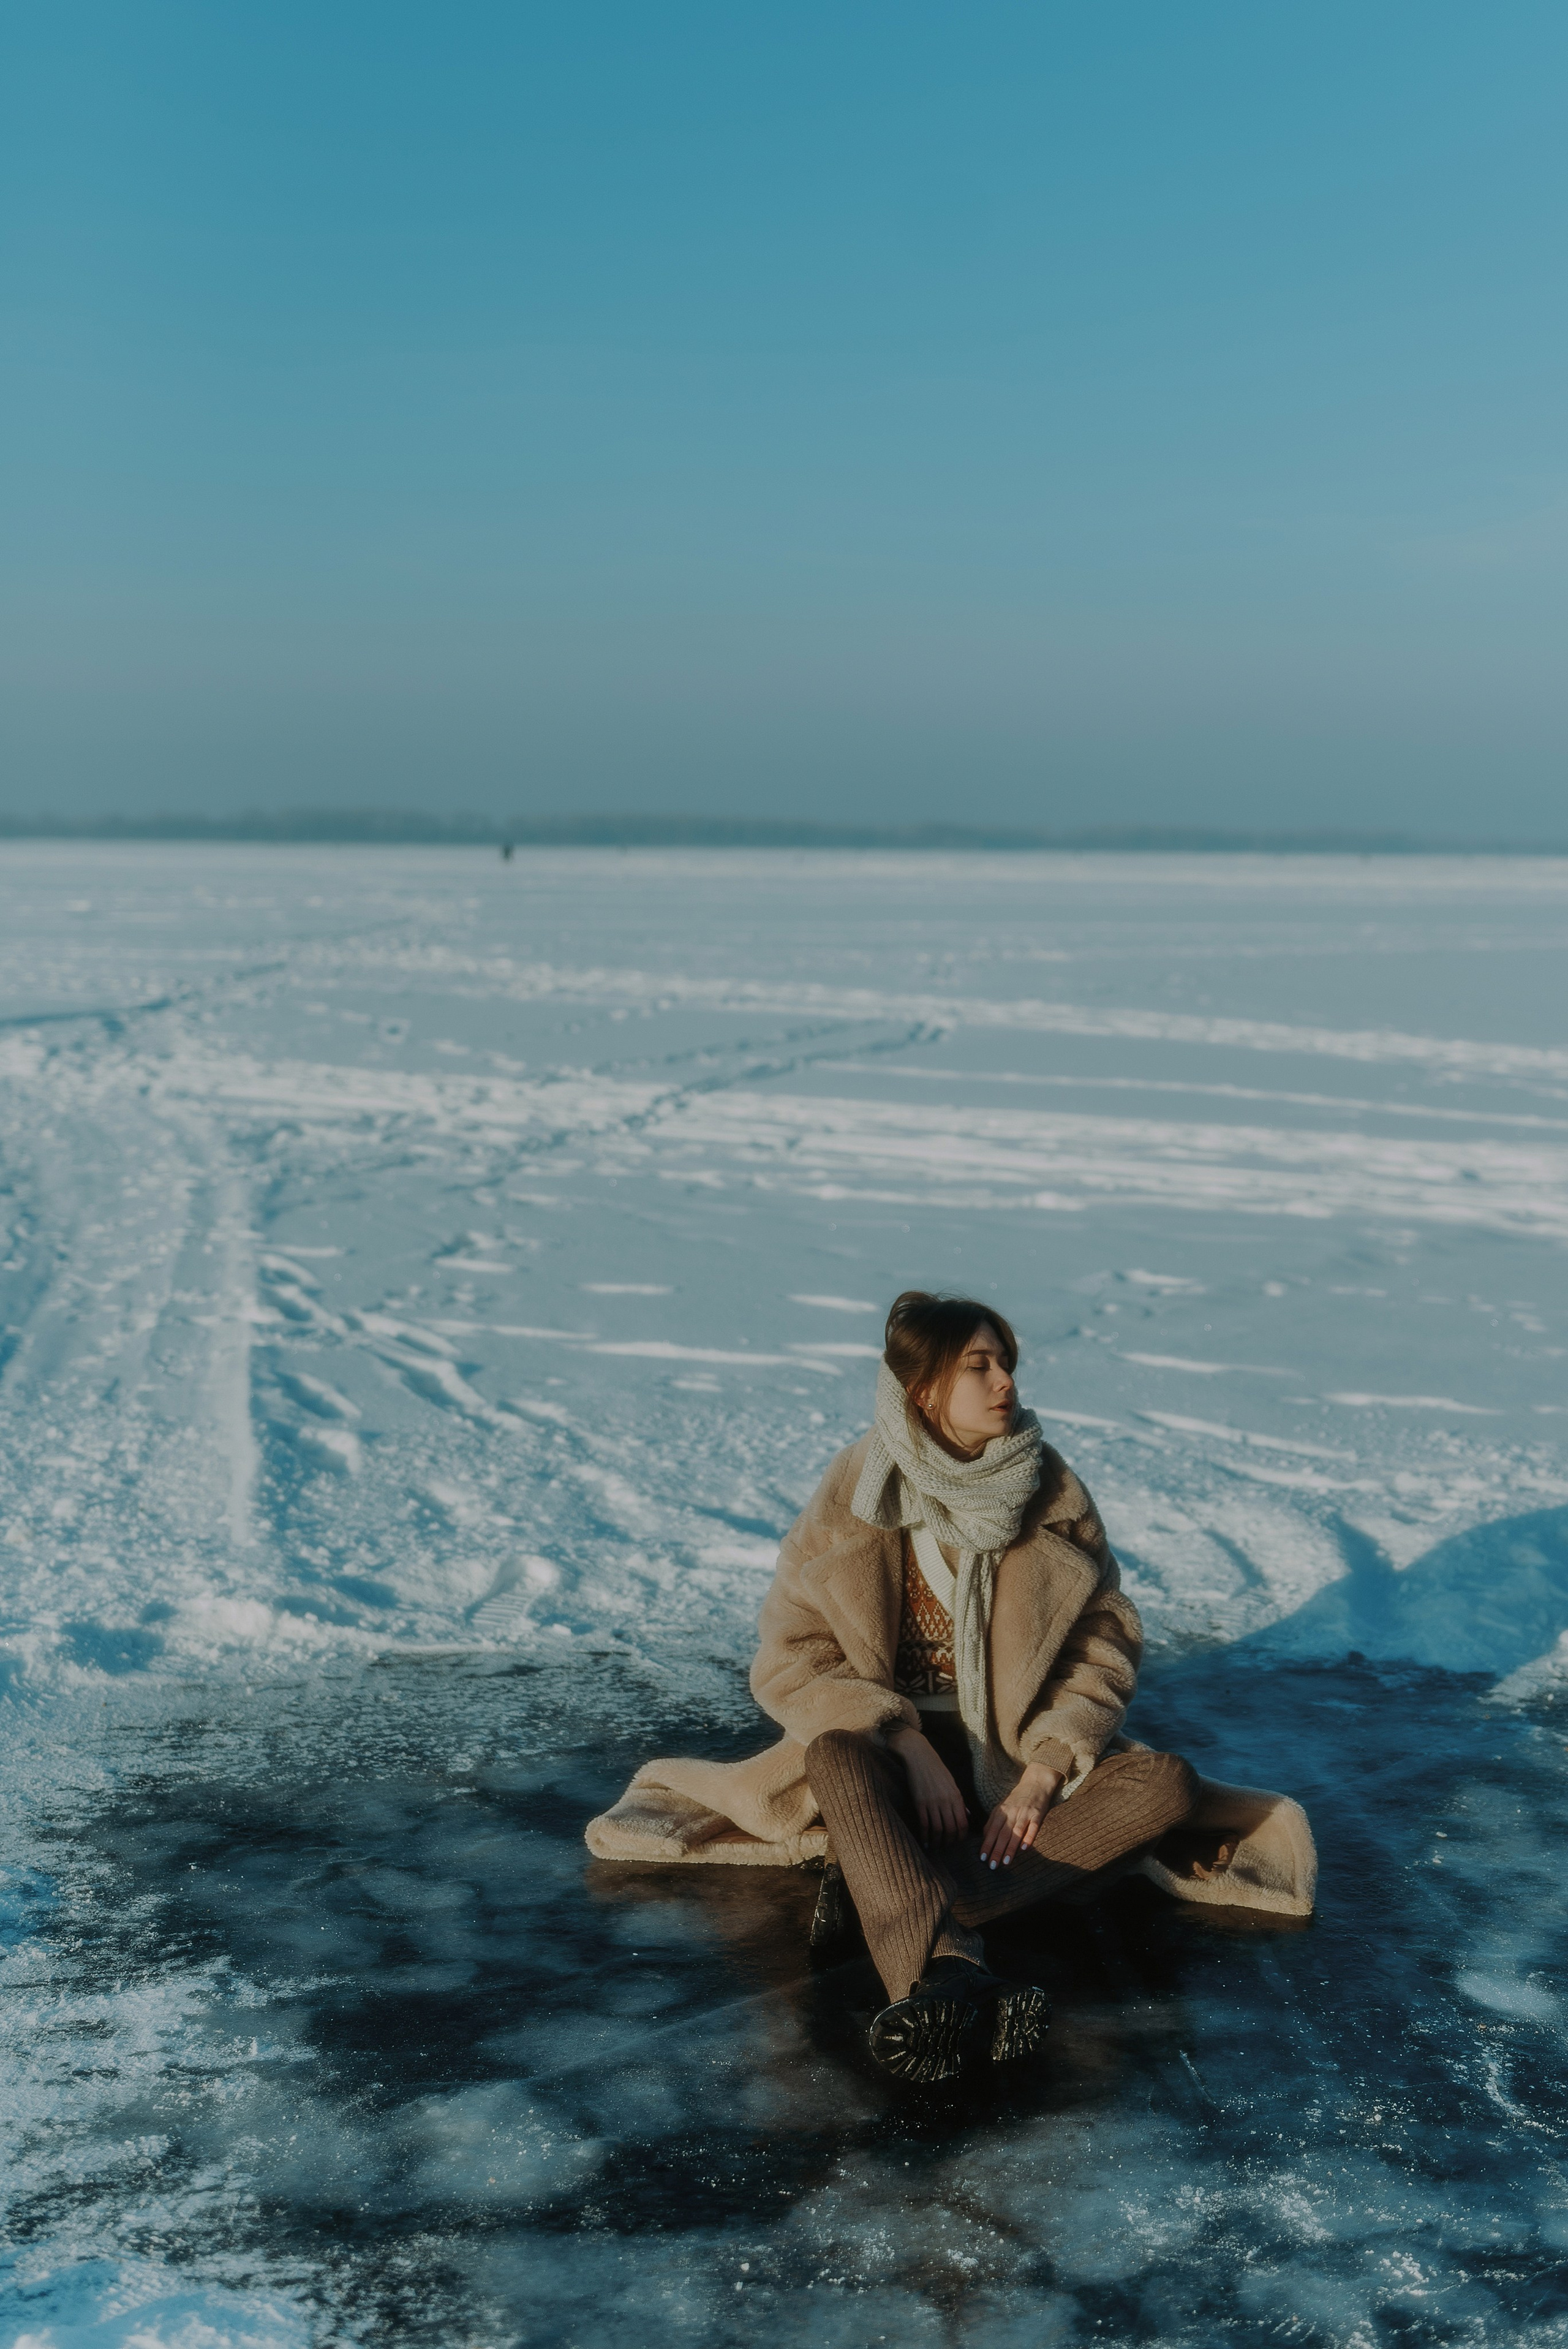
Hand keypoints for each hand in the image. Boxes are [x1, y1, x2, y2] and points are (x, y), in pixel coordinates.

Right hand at [886, 1726, 968, 1843]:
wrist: (919, 1756)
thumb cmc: (937, 1770)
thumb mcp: (952, 1784)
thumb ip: (960, 1802)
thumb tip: (968, 1816)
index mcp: (956, 1797)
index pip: (963, 1823)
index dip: (961, 1836)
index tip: (957, 1841)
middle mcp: (946, 1801)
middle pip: (951, 1829)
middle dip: (949, 1842)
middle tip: (946, 1847)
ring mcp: (932, 1802)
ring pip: (938, 1829)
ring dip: (937, 1842)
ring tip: (936, 1846)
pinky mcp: (919, 1803)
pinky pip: (924, 1824)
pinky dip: (925, 1836)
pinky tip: (925, 1842)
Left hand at [980, 1762, 1063, 1868]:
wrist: (1035, 1782)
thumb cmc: (1016, 1798)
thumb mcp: (1002, 1807)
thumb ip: (993, 1822)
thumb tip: (984, 1839)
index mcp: (1000, 1811)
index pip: (991, 1830)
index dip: (986, 1844)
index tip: (982, 1858)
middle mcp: (1011, 1812)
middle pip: (1002, 1833)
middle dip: (996, 1850)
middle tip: (992, 1866)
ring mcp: (1025, 1812)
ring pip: (1016, 1832)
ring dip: (1010, 1847)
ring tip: (1006, 1862)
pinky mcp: (1038, 1813)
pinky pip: (1033, 1826)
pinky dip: (1029, 1837)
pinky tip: (1024, 1848)